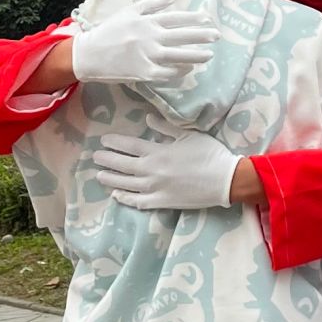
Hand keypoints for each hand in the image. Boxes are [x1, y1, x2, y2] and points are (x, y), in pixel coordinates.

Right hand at [70, 2, 217, 86]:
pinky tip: (187, 70)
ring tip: (209, 55)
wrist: (89, 55)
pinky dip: (179, 72)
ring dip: (195, 56)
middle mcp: (150, 37)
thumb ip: (152, 4)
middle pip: (182, 36)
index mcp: (147, 21)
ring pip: (178, 56)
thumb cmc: (109, 31)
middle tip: (216, 36)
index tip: (208, 19)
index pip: (176, 19)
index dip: (194, 19)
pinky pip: (167, 73)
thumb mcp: (128, 11)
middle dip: (201, 36)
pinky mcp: (144, 73)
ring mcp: (148, 56)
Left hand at [94, 129, 240, 211]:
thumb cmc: (209, 153)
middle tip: (96, 157)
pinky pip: (139, 201)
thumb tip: (147, 119)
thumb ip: (165, 128)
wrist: (225, 180)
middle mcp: (152, 170)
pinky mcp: (162, 202)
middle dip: (107, 160)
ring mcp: (156, 188)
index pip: (129, 146)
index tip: (104, 141)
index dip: (115, 143)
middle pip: (123, 165)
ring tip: (99, 176)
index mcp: (158, 151)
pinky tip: (117, 195)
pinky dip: (126, 198)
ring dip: (111, 179)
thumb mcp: (188, 135)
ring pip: (126, 184)